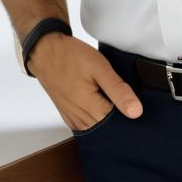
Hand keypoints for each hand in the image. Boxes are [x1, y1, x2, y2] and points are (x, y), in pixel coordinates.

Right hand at [26, 32, 143, 130]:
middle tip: (120, 93)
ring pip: (98, 127)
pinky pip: (87, 124)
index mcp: (91, 110)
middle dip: (118, 115)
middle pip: (109, 128)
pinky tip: (98, 100)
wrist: (45, 52)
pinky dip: (95, 116)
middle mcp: (81, 120)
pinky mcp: (69, 115)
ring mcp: (73, 119)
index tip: (130, 98)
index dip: (128, 111)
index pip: (120, 125)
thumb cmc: (71, 56)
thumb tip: (136, 112)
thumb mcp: (100, 67)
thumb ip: (118, 90)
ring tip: (108, 94)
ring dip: (106, 115)